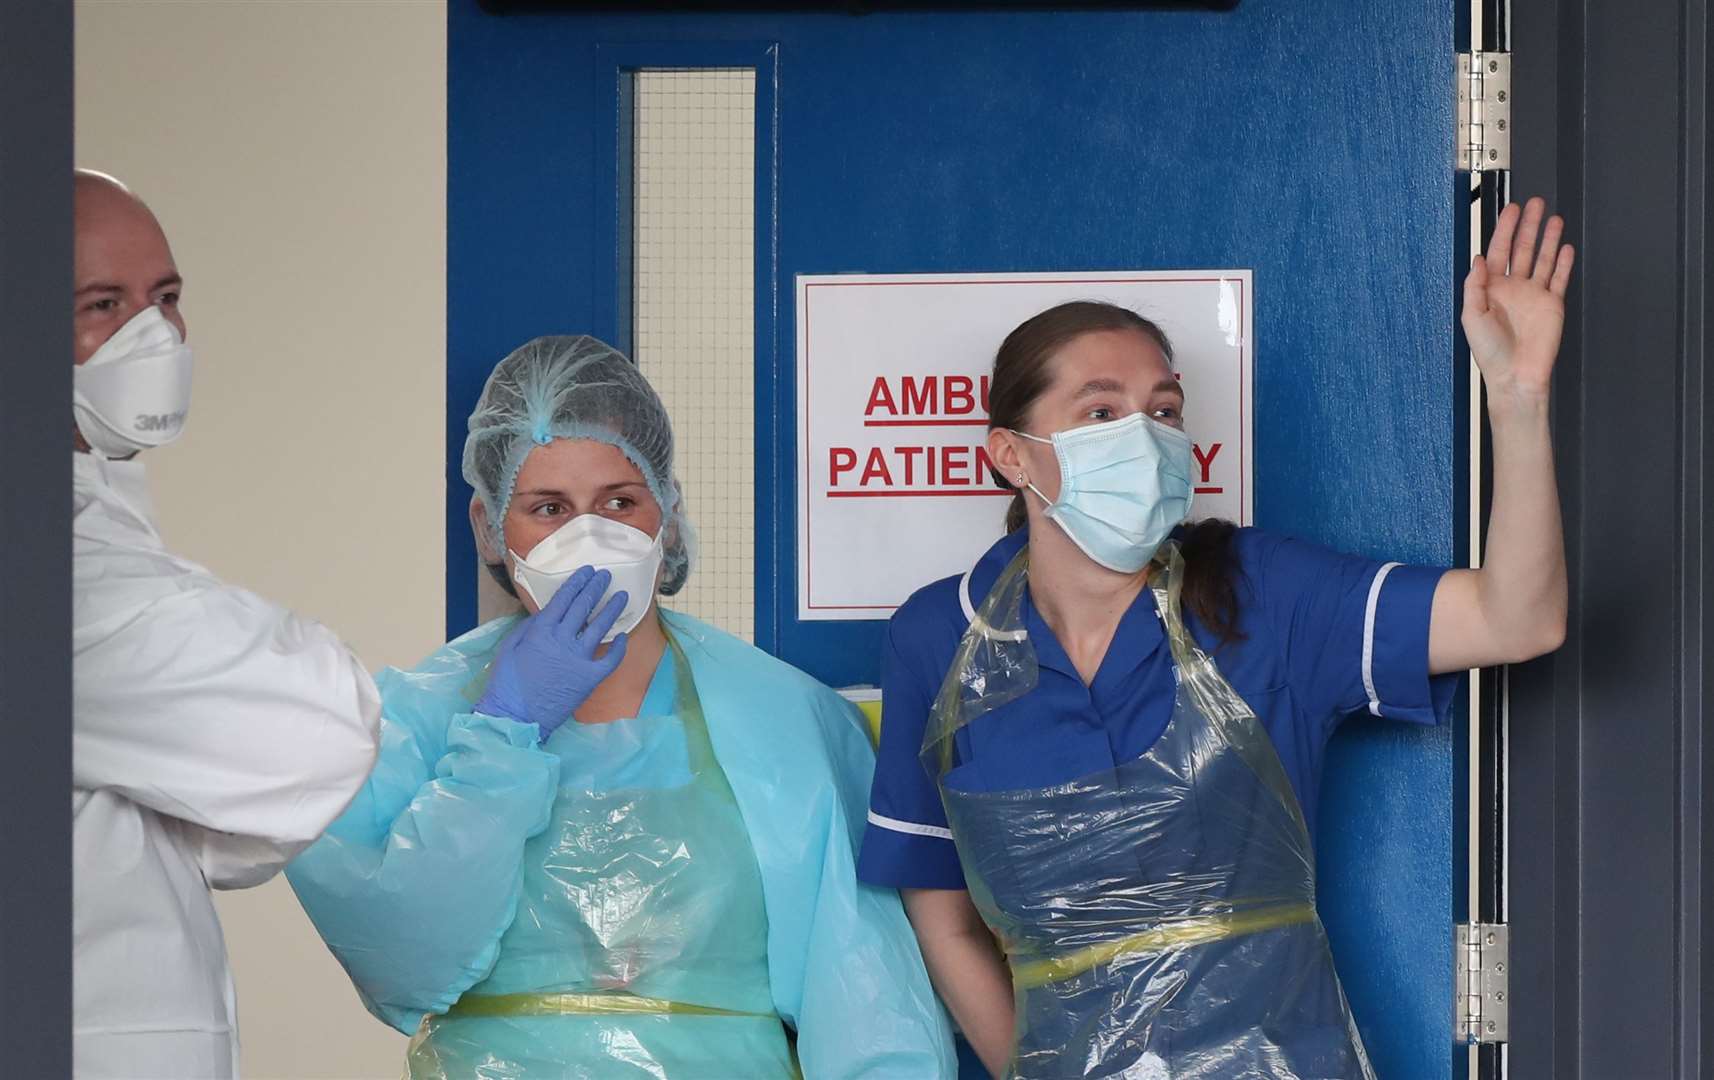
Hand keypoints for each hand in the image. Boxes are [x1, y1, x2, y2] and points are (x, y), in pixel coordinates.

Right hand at [475, 566, 629, 739]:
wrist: (515, 717)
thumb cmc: (506, 683)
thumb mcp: (509, 647)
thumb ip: (528, 627)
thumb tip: (545, 615)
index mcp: (541, 631)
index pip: (564, 599)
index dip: (577, 583)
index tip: (586, 572)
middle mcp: (562, 640)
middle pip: (583, 607)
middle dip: (596, 588)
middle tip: (606, 576)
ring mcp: (578, 659)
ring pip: (600, 627)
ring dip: (612, 608)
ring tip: (622, 596)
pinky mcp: (590, 678)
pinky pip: (610, 660)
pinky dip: (618, 647)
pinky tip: (622, 637)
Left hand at [1462, 196, 1575, 402]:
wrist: (1516, 375)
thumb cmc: (1490, 351)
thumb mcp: (1472, 316)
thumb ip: (1474, 286)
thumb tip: (1477, 259)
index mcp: (1491, 289)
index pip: (1498, 252)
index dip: (1505, 230)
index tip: (1512, 210)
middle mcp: (1513, 288)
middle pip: (1522, 249)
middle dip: (1528, 226)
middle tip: (1536, 203)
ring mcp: (1534, 295)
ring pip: (1543, 259)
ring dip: (1548, 238)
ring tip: (1554, 218)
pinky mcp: (1552, 304)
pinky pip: (1559, 278)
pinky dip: (1563, 262)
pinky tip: (1565, 246)